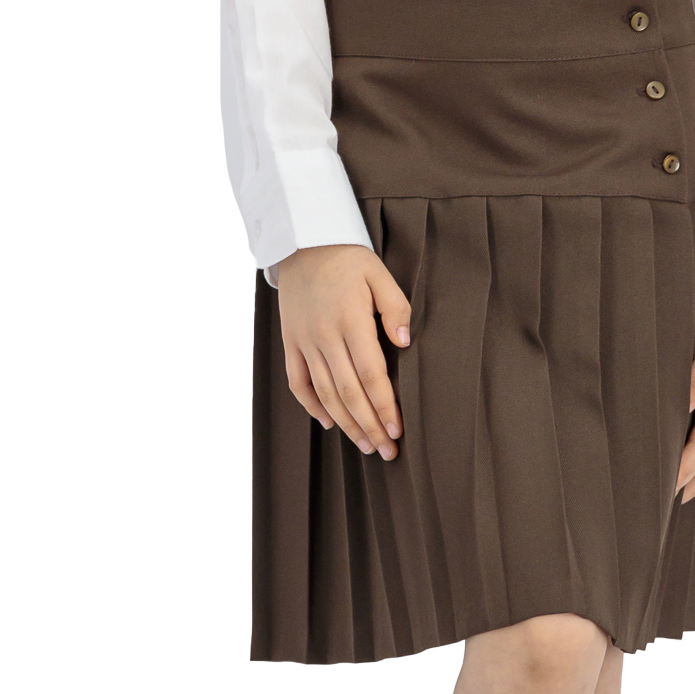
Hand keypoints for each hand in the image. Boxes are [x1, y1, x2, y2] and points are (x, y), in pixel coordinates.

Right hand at [276, 244, 410, 459]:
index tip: (397, 430)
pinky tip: (328, 423)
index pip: (371, 374)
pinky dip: (311, 406)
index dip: (384, 406)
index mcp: (350, 321)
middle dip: (368, 426)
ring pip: (324, 392)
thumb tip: (404, 344)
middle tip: (386, 451)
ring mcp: (304, 341)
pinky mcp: (290, 342)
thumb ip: (396, 308)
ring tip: (364, 446)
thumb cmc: (349, 259)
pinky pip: (298, 381)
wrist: (303, 242)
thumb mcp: (379, 275)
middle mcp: (324, 336)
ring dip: (345, 423)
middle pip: (348, 392)